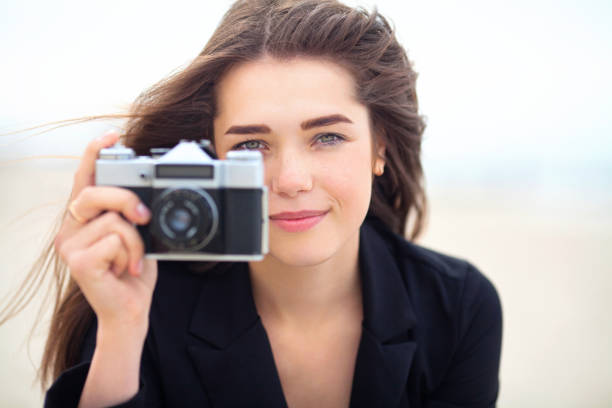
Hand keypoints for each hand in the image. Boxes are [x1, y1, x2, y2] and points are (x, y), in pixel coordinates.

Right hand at [54, 131, 156, 330]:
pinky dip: (132, 254)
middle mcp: (72, 229)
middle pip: (94, 194)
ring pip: (114, 220)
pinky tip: (125, 270)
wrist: (130, 311)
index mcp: (85, 219)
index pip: (84, 180)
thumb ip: (131, 214)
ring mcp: (71, 246)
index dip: (94, 154)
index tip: (111, 135)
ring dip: (137, 242)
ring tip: (133, 260)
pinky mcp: (78, 262)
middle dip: (126, 200)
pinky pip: (116, 240)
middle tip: (144, 217)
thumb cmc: (133, 272)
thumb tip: (143, 196)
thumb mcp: (137, 236)